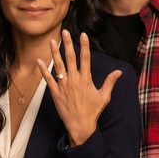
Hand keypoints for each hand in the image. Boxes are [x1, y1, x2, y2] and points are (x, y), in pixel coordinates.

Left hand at [40, 31, 120, 147]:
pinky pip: (48, 79)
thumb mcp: (104, 96)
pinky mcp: (55, 92)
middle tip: (65, 32)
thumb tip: (119, 72)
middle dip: (68, 44)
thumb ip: (110, 82)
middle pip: (71, 58)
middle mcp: (74, 80)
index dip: (84, 45)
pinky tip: (40, 60)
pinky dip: (43, 70)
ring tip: (52, 41)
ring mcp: (64, 85)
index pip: (85, 58)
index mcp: (86, 79)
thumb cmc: (93, 111)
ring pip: (58, 65)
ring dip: (55, 52)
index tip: (83, 35)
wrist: (80, 125)